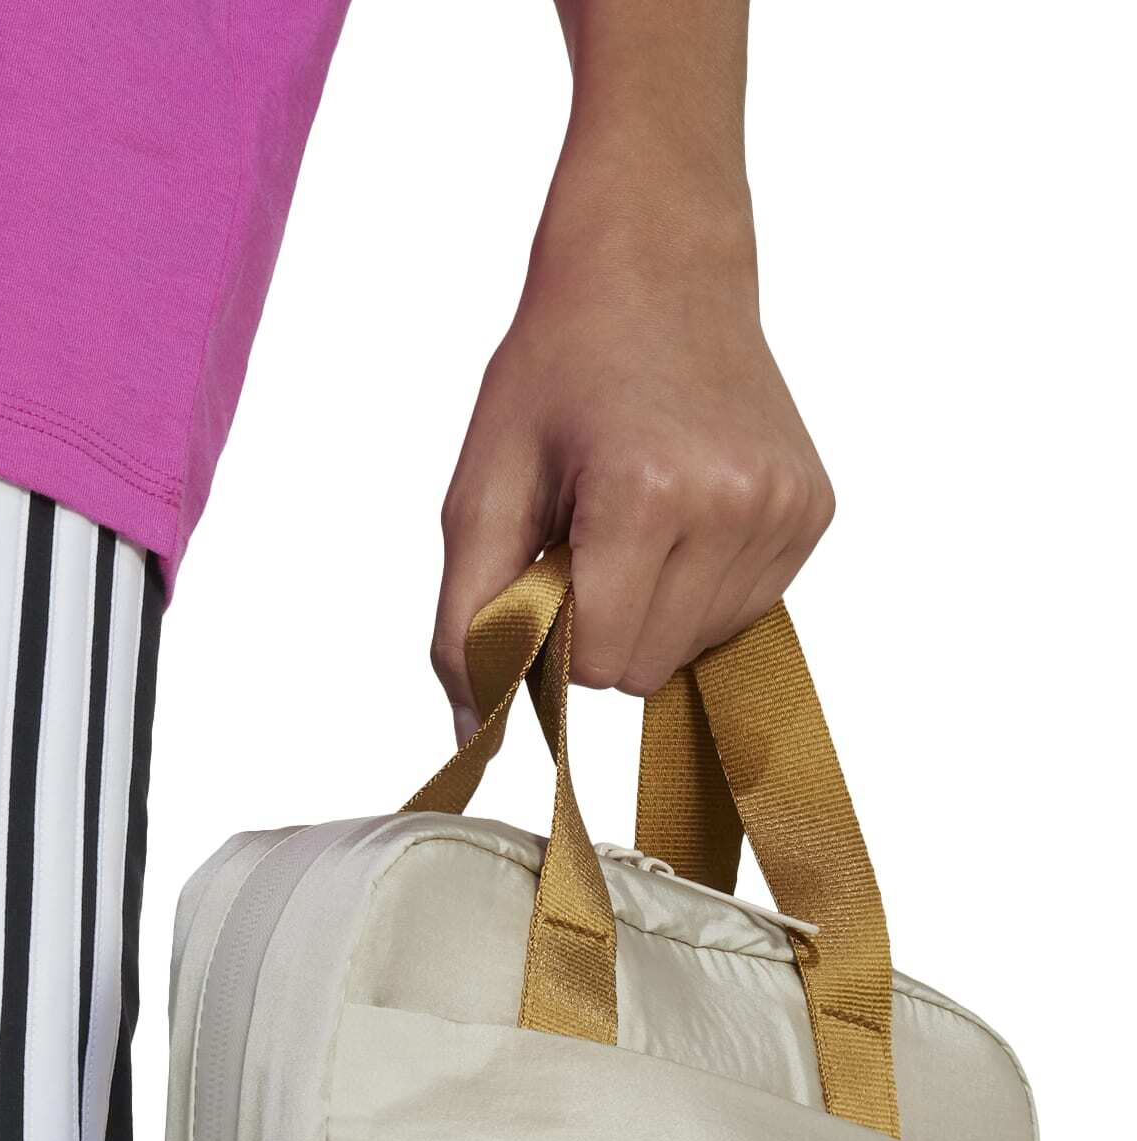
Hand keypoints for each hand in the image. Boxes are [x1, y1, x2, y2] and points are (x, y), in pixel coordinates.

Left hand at [432, 183, 833, 740]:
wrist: (656, 268)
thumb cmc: (557, 373)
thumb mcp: (480, 493)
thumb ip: (464, 624)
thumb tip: (473, 735)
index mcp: (648, 494)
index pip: (595, 665)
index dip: (553, 630)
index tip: (546, 559)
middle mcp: (736, 503)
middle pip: (644, 670)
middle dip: (599, 627)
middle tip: (585, 536)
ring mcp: (786, 508)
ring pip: (692, 651)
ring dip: (646, 611)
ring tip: (631, 519)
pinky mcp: (813, 511)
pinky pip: (738, 615)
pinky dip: (693, 590)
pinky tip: (677, 519)